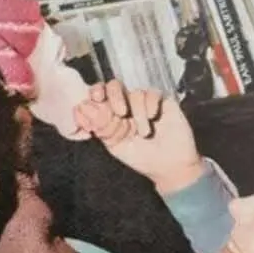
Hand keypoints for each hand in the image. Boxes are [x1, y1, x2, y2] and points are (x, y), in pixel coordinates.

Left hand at [73, 80, 204, 193]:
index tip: (96, 99)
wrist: (169, 166)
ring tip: (144, 133)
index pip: (100, 96)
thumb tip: (84, 107)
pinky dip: (151, 106)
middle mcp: (126, 106)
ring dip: (138, 114)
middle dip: (114, 96)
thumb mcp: (116, 146)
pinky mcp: (162, 101)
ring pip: (135, 93)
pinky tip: (154, 118)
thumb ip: (100, 127)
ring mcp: (144, 103)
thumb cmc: (142, 158)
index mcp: (111, 115)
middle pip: (114, 86)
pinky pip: (152, 93)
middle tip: (120, 112)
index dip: (95, 93)